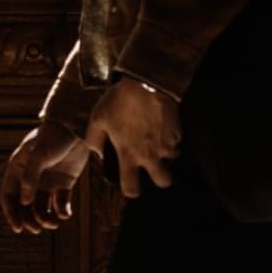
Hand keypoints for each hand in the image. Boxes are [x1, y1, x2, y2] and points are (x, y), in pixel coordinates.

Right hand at [0, 121, 91, 234]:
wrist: (76, 128)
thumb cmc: (53, 137)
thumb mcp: (39, 155)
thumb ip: (30, 177)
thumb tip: (24, 202)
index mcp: (19, 169)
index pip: (9, 196)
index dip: (11, 213)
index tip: (18, 227)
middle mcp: (31, 178)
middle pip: (25, 206)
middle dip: (29, 220)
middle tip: (37, 229)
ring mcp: (48, 181)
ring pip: (42, 208)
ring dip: (45, 219)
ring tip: (54, 223)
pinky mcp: (64, 183)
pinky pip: (60, 204)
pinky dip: (62, 212)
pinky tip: (65, 214)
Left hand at [85, 77, 181, 197]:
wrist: (146, 82)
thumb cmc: (120, 101)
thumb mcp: (98, 118)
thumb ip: (94, 140)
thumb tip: (98, 153)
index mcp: (129, 155)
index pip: (132, 189)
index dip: (131, 190)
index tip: (130, 183)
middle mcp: (150, 154)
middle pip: (164, 182)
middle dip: (159, 178)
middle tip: (152, 168)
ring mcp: (167, 144)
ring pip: (173, 161)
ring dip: (167, 157)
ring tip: (157, 144)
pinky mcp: (178, 131)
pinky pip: (177, 142)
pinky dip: (171, 139)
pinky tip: (162, 128)